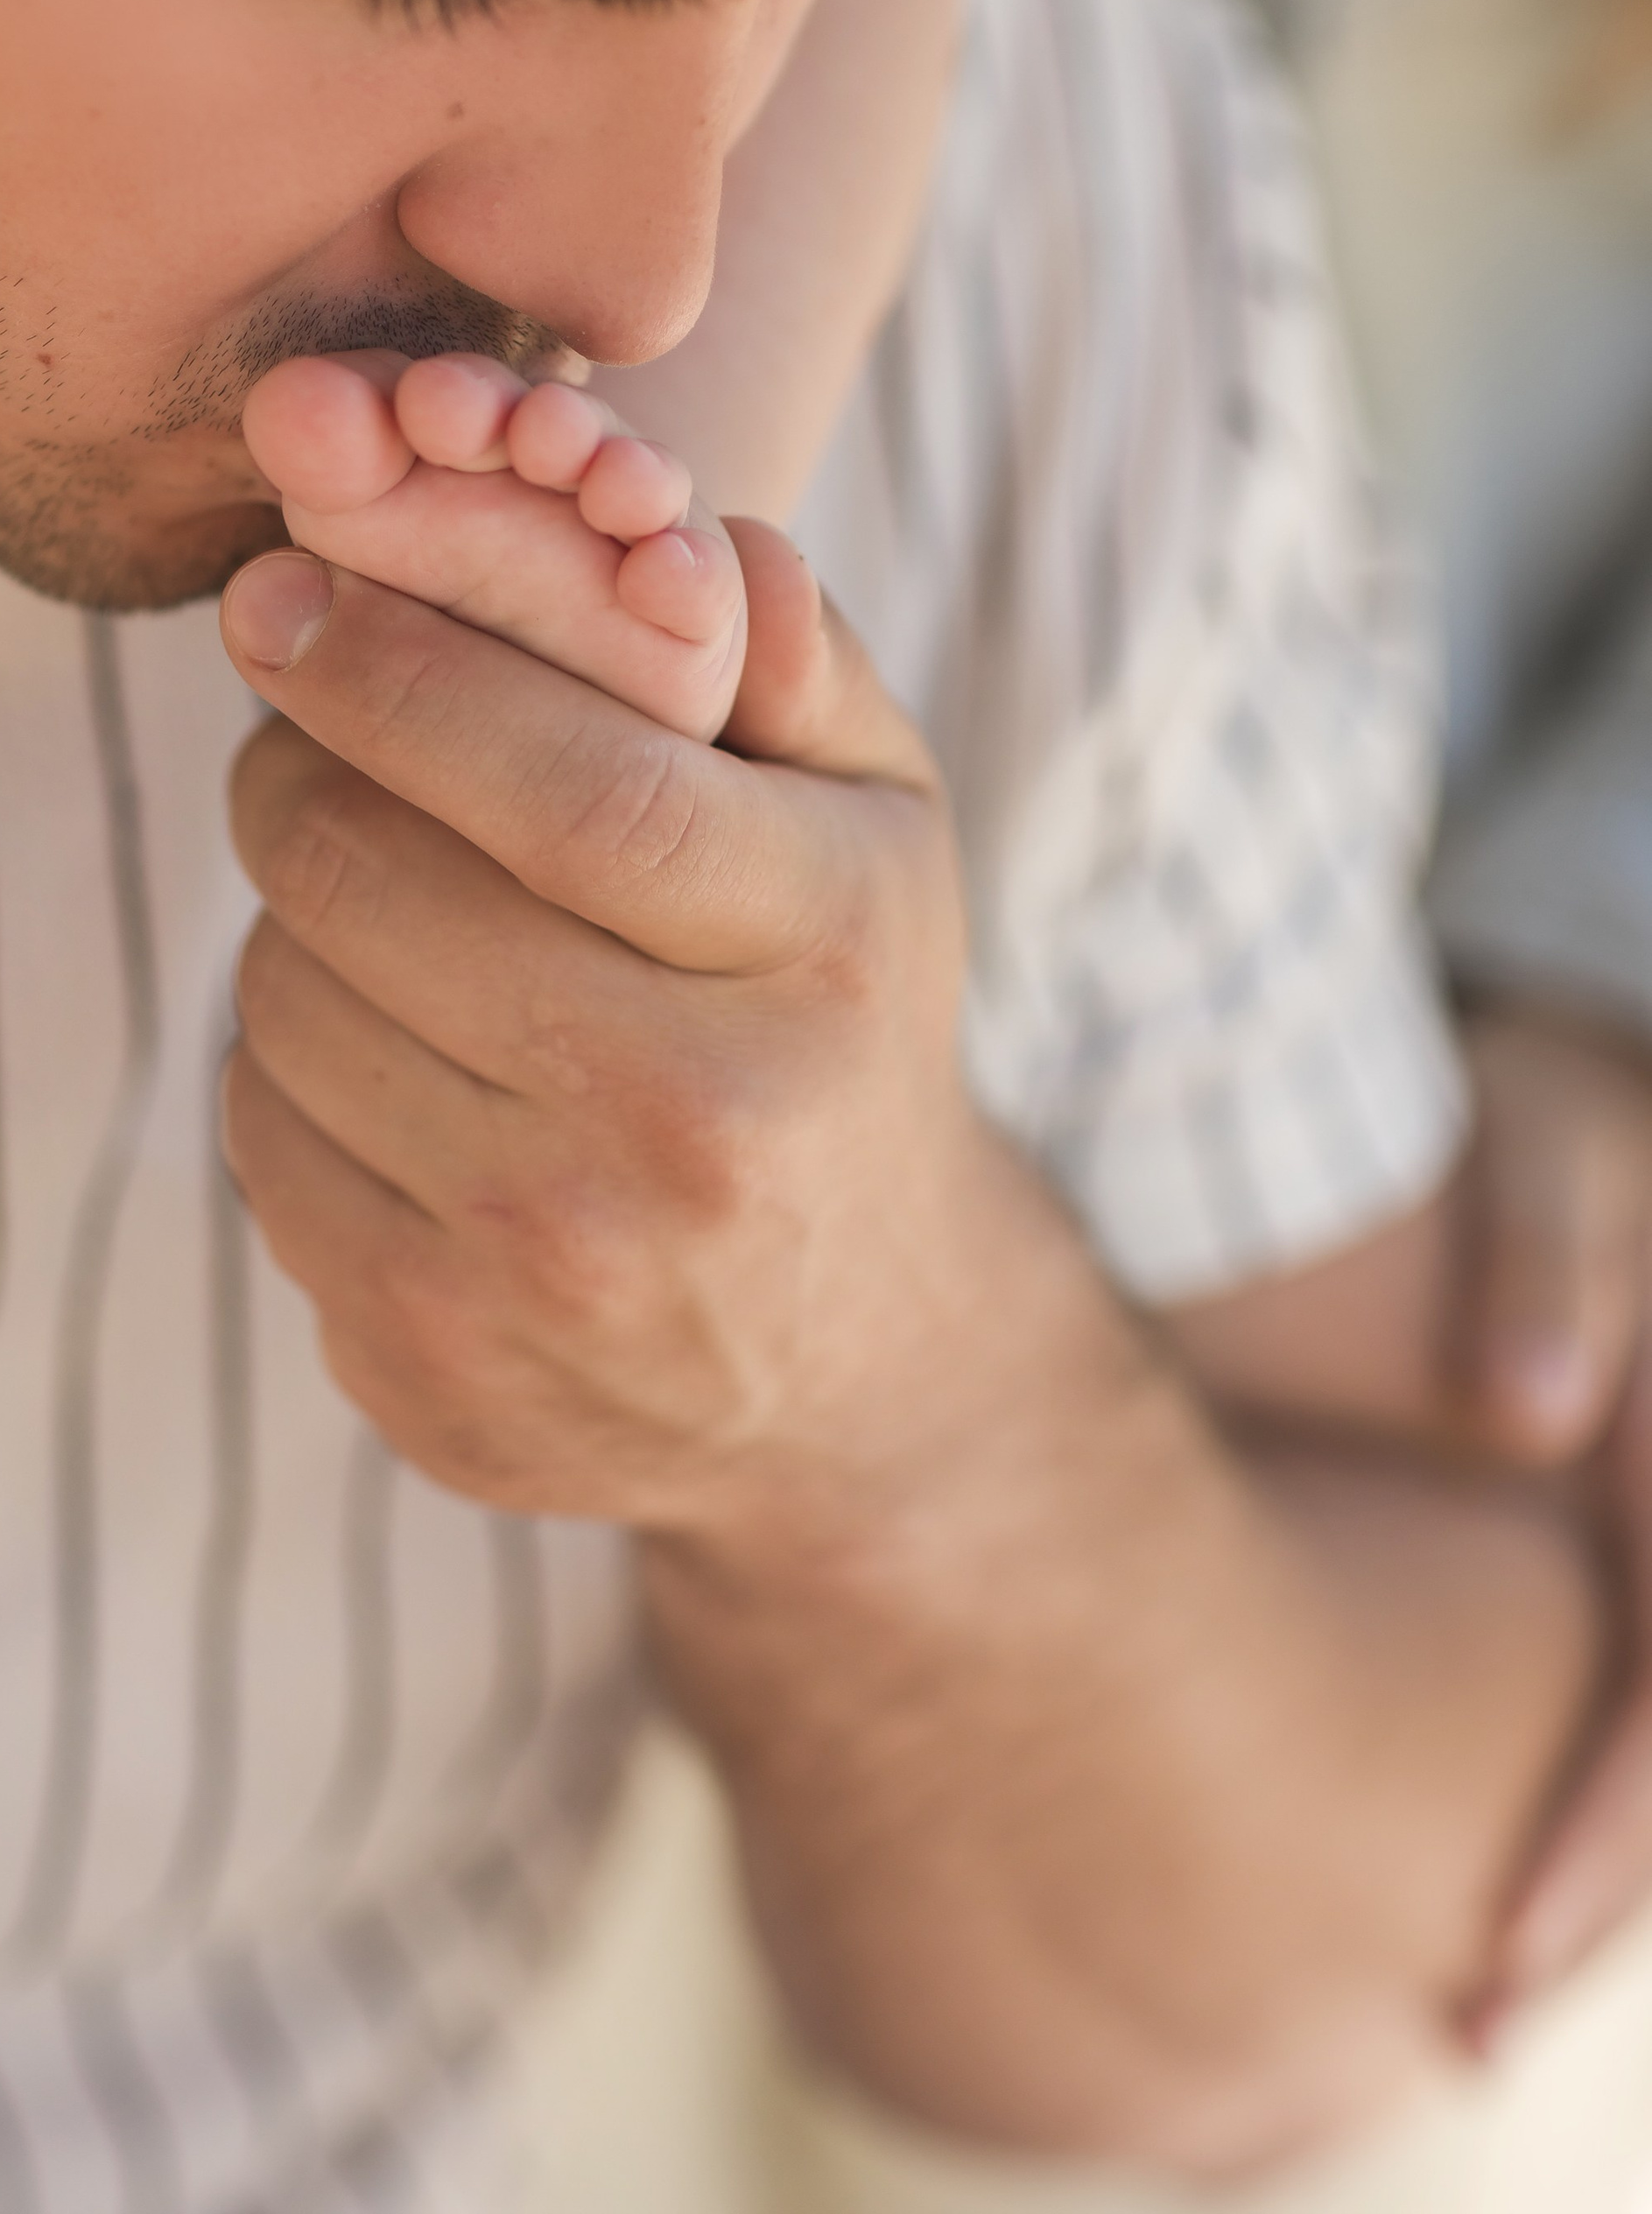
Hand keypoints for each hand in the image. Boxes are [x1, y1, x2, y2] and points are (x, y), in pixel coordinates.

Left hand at [216, 523, 972, 1539]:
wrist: (856, 1372)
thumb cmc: (842, 1028)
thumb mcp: (883, 829)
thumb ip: (796, 659)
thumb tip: (692, 534)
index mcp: (813, 959)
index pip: (569, 787)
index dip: (392, 669)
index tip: (274, 592)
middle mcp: (688, 1127)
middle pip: (375, 882)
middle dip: (295, 763)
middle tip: (296, 717)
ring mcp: (547, 1268)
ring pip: (285, 1000)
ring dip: (292, 913)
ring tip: (379, 897)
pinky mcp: (426, 1364)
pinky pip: (259, 1138)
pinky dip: (285, 1060)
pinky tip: (382, 1048)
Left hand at [1453, 1005, 1651, 2028]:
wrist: (1594, 1077)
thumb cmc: (1545, 1109)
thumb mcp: (1546, 1145)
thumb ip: (1541, 1256)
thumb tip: (1527, 1407)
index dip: (1602, 1831)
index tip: (1493, 1951)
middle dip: (1599, 1891)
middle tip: (1469, 2027)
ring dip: (1607, 1861)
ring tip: (1491, 1985)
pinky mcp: (1651, 1529)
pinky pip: (1643, 1667)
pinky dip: (1610, 1786)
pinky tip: (1538, 1865)